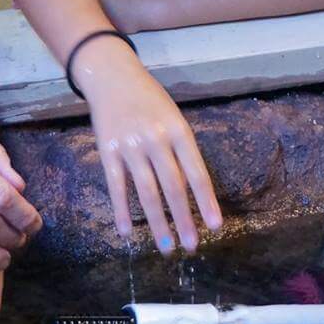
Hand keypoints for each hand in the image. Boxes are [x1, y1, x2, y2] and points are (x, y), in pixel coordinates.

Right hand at [71, 39, 221, 253]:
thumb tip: (193, 192)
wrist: (113, 77)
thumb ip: (182, 151)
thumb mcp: (174, 117)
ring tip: (167, 246)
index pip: (196, 173)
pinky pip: (116, 186)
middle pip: (173, 187)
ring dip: (157, 223)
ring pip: (146, 192)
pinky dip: (121, 211)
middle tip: (192, 246)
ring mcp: (130, 146)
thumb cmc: (150, 100)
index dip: (206, 201)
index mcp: (178, 130)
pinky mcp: (108, 151)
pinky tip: (126, 232)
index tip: (215, 226)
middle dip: (184, 219)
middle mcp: (156, 139)